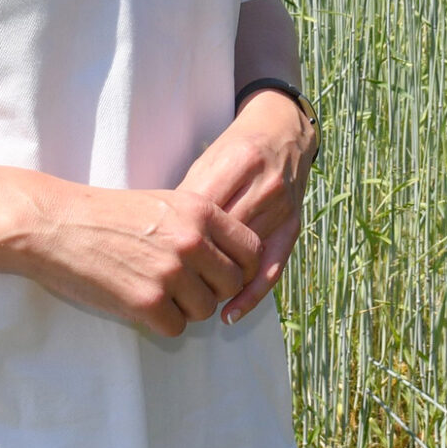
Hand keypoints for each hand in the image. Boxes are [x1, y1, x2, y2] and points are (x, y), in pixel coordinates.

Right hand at [8, 177, 263, 337]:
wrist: (56, 225)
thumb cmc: (107, 215)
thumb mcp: (164, 203)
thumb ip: (200, 227)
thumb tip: (230, 260)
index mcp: (201, 212)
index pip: (251, 251)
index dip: (241, 268)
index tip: (222, 275)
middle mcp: (192, 240)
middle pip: (232, 285)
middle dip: (213, 292)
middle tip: (185, 289)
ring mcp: (171, 272)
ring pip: (205, 310)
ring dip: (186, 310)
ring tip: (157, 294)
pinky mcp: (147, 302)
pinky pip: (176, 327)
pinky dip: (161, 323)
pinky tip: (140, 305)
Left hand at [179, 90, 316, 323]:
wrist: (284, 134)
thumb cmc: (236, 148)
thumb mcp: (207, 161)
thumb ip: (188, 197)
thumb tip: (160, 236)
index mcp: (239, 163)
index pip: (202, 211)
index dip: (177, 238)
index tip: (153, 258)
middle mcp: (265, 187)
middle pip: (223, 238)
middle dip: (194, 263)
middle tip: (165, 284)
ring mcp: (282, 209)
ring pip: (245, 257)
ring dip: (217, 282)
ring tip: (187, 304)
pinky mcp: (293, 227)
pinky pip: (273, 269)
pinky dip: (251, 296)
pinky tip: (230, 313)